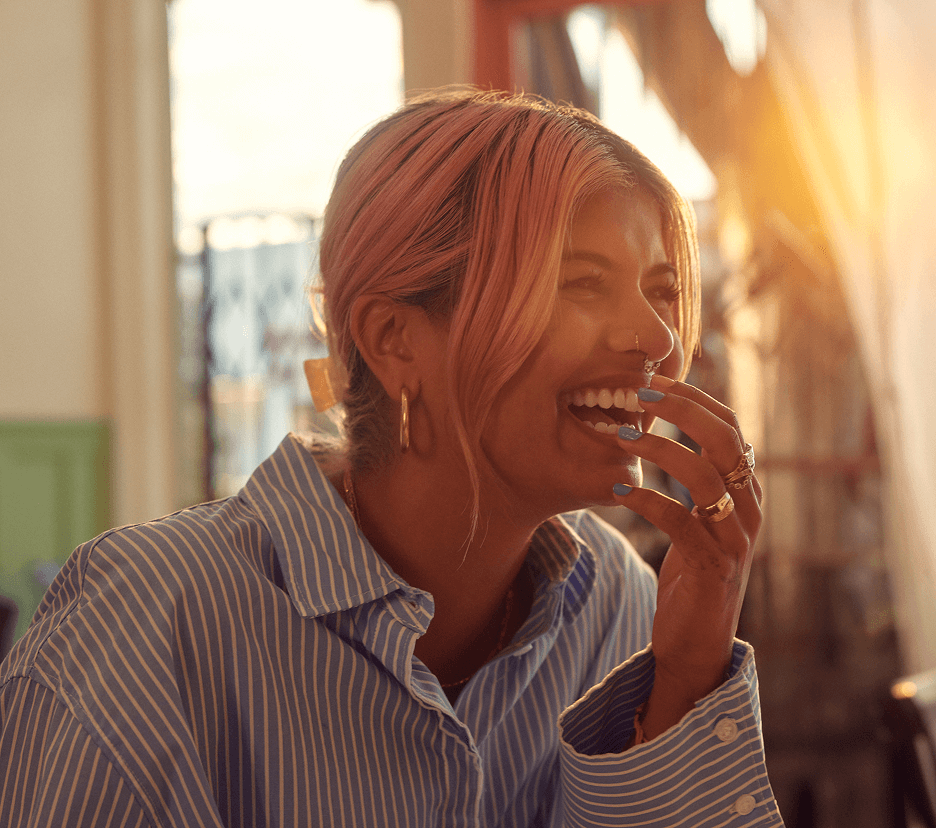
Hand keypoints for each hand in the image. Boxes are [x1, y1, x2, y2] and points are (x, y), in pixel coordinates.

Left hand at [613, 374, 761, 740]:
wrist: (696, 644)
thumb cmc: (690, 573)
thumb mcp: (700, 518)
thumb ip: (698, 478)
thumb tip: (676, 428)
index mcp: (747, 490)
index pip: (731, 426)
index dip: (695, 398)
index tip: (654, 378)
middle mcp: (750, 508)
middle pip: (725, 440)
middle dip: (681, 409)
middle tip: (638, 392)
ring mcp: (736, 539)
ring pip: (704, 476)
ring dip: (658, 448)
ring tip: (618, 436)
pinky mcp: (713, 567)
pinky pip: (681, 522)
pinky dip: (648, 501)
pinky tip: (618, 491)